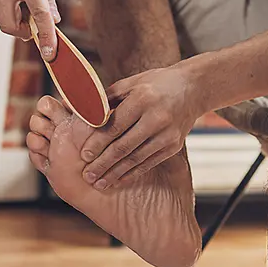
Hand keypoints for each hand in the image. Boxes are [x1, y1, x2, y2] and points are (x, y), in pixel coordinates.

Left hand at [80, 66, 204, 188]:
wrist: (193, 89)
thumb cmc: (155, 84)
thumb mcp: (130, 84)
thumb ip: (104, 98)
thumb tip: (74, 107)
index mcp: (142, 98)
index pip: (115, 125)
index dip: (98, 142)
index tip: (83, 155)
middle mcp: (157, 117)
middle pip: (124, 145)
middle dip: (103, 163)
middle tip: (86, 175)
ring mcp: (167, 134)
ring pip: (136, 158)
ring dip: (115, 173)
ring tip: (99, 183)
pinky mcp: (174, 145)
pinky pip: (149, 162)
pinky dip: (132, 173)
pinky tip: (118, 179)